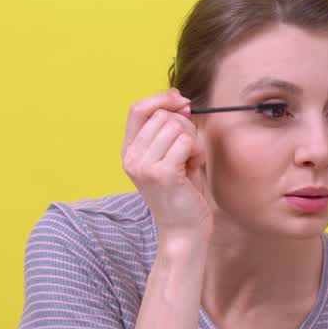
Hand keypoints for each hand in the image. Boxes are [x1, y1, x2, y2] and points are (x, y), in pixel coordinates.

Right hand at [122, 89, 211, 244]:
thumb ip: (170, 127)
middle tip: (189, 152)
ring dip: (193, 141)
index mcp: (129, 151)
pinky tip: (194, 168)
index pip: (137, 109)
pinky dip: (197, 151)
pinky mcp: (162, 174)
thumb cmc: (182, 193)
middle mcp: (132, 158)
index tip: (182, 102)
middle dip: (186, 127)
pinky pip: (187, 141)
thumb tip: (177, 97)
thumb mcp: (170, 154)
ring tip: (190, 162)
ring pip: (177, 127)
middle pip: (163, 116)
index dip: (161, 99)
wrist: (184, 231)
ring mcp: (144, 166)